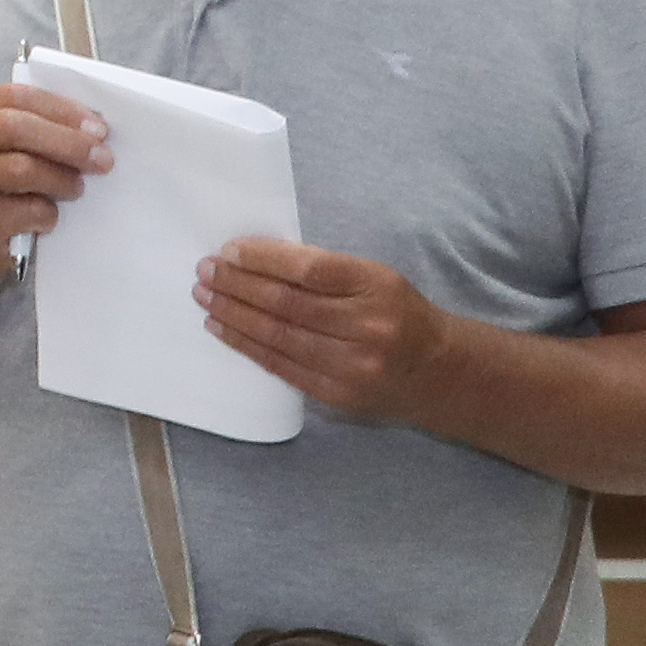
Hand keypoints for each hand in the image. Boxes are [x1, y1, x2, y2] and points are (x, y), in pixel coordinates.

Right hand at [0, 83, 109, 277]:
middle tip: (102, 159)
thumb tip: (93, 129)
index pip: (16, 96)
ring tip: (77, 189)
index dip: (62, 109)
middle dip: (67, 142)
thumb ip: (38, 129)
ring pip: (20, 168)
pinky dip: (47, 214)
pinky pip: (24, 210)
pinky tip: (48, 218)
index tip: (98, 128)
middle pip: (15, 127)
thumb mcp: (8, 148)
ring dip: (61, 179)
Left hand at [198, 238, 457, 422]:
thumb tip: (256, 258)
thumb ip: (324, 269)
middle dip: (237, 285)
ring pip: (279, 336)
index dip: (263, 259)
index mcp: (377, 286)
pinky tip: (222, 329)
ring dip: (234, 315)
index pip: (309, 269)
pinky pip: (281, 366)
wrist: (440, 372)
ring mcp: (352, 365)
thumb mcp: (374, 277)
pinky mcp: (338, 394)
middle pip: (287, 303)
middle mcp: (367, 327)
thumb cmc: (397, 313)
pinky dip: (246, 346)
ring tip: (205, 296)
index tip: (229, 251)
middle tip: (205, 271)